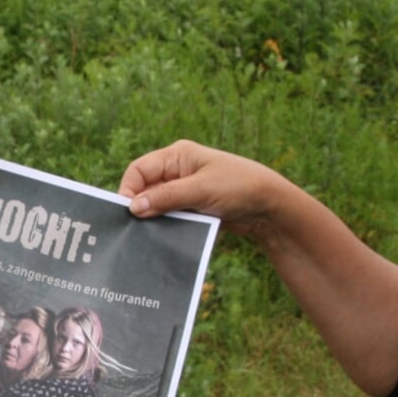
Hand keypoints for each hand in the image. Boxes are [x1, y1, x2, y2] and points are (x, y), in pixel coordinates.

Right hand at [118, 140, 289, 235]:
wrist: (270, 207)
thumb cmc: (238, 187)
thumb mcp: (201, 190)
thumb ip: (167, 197)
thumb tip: (134, 207)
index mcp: (177, 156)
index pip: (140, 170)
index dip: (129, 190)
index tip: (127, 213)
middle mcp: (178, 172)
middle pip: (146, 189)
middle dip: (140, 207)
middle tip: (133, 229)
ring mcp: (185, 191)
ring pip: (157, 206)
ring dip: (154, 220)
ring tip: (148, 237)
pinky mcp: (193, 209)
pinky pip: (171, 218)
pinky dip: (167, 227)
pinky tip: (164, 240)